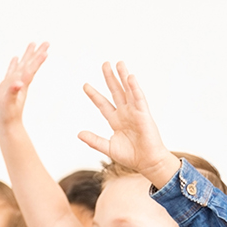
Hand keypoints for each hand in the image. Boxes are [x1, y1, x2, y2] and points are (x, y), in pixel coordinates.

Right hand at [0, 42, 48, 128]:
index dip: (38, 60)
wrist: (6, 124)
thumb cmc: (7, 115)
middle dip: (37, 53)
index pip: (31, 70)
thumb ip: (13, 92)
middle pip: (30, 64)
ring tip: (32, 44)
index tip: (46, 51)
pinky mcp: (8, 86)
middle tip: (47, 42)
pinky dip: (14, 64)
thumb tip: (18, 83)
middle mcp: (20, 82)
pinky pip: (12, 71)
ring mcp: (15, 83)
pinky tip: (15, 59)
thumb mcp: (9, 104)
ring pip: (23, 66)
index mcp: (22, 85)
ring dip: (28, 56)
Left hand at [78, 62, 180, 187]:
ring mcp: (135, 112)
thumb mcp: (108, 148)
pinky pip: (139, 98)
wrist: (147, 163)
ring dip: (123, 77)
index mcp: (116, 121)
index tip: (85, 85)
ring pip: (128, 91)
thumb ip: (94, 140)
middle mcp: (125, 113)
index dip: (94, 95)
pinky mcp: (144, 114)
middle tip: (105, 64)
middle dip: (110, 78)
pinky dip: (135, 88)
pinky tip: (130, 77)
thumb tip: (79, 134)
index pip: (103, 104)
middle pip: (115, 92)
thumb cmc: (131, 156)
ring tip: (119, 63)